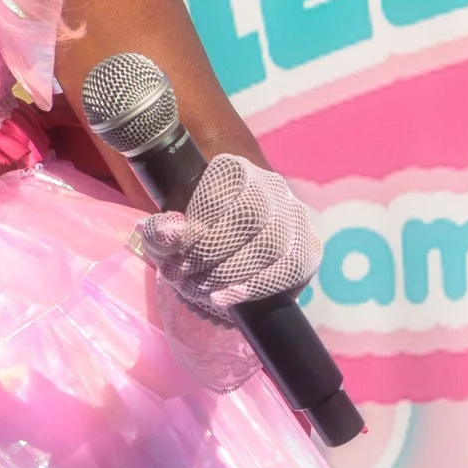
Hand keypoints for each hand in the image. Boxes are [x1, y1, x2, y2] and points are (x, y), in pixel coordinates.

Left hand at [138, 155, 320, 312]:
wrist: (220, 249)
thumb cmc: (189, 231)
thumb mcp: (165, 227)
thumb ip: (160, 229)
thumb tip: (170, 234)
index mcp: (235, 170)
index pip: (225, 185)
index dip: (201, 219)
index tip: (175, 247)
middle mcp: (271, 187)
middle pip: (250, 215)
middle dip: (211, 250)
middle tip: (183, 272)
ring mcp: (294, 217)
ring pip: (272, 243)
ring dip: (229, 272)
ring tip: (199, 287)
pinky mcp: (307, 251)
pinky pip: (292, 268)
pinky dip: (255, 286)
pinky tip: (226, 297)